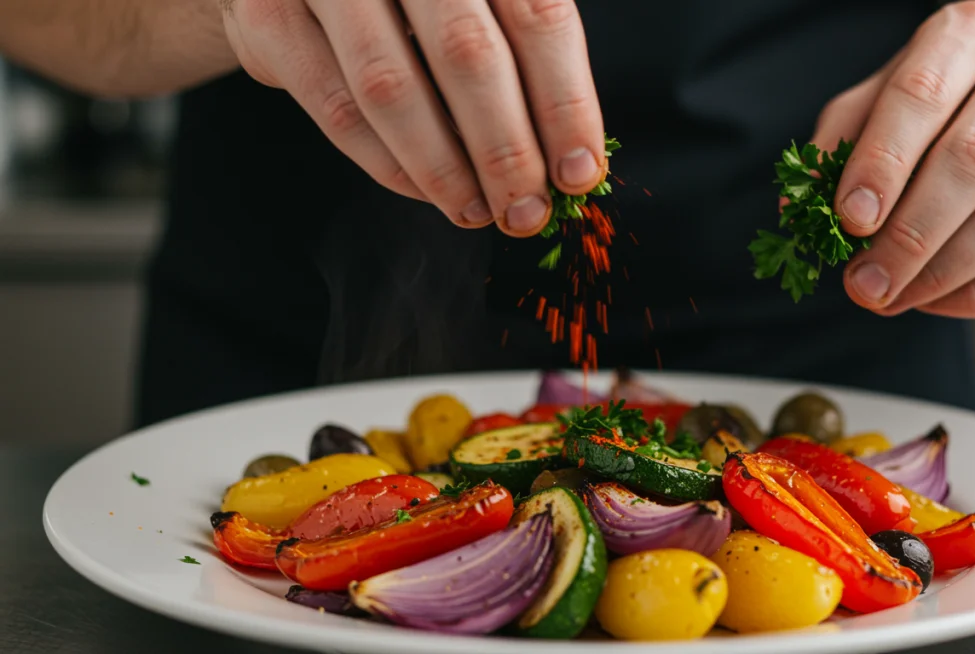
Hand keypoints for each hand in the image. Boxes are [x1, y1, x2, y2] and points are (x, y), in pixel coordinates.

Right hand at [219, 0, 604, 235]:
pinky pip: (335, 107)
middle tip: (527, 210)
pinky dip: (387, 163)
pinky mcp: (269, 14)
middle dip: (506, 149)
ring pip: (393, 87)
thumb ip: (517, 51)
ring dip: (444, 168)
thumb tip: (569, 156)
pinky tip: (423, 190)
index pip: (538, 17)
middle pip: (468, 54)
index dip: (565, 104)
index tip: (578, 171)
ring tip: (478, 211)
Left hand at [811, 1, 974, 317]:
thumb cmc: (941, 107)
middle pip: (971, 162)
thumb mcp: (877, 102)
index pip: (921, 95)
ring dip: (940, 274)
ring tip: (891, 297)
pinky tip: (935, 301)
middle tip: (863, 283)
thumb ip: (836, 147)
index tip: (849, 219)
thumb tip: (800, 212)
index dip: (882, 163)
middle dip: (907, 236)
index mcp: (968, 35)